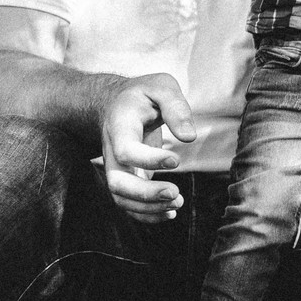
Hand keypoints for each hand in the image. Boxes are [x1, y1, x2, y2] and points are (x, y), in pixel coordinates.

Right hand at [99, 73, 195, 223]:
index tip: (176, 159)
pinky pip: (128, 204)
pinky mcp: (125, 179)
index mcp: (119, 126)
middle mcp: (112, 152)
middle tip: (176, 193)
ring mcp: (116, 168)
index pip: (126, 150)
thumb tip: (189, 136)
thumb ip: (175, 107)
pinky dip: (147, 214)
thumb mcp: (160, 86)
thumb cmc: (142, 95)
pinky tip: (169, 212)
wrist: (115, 104)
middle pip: (117, 182)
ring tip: (177, 203)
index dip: (148, 159)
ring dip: (149, 208)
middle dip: (146, 194)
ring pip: (121, 198)